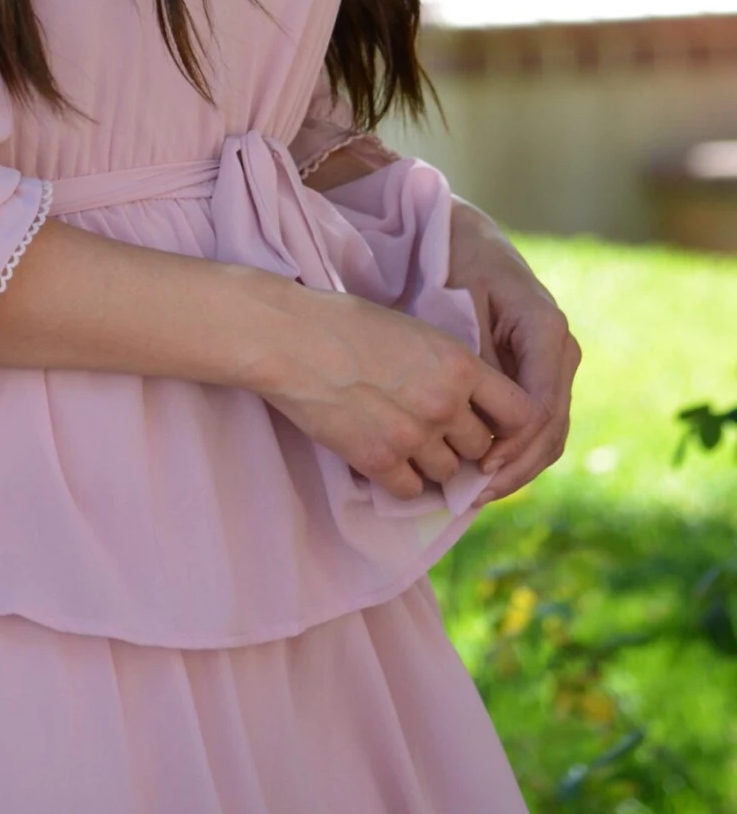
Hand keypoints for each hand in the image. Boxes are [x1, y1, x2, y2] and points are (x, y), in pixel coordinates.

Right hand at [251, 282, 547, 501]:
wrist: (289, 337)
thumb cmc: (346, 323)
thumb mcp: (415, 331)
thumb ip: (451, 368)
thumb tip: (474, 404)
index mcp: (459, 365)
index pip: (523, 413)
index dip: (512, 425)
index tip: (492, 424)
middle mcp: (444, 404)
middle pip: (483, 448)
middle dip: (465, 443)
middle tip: (435, 429)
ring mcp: (412, 436)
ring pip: (450, 473)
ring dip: (433, 462)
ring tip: (402, 435)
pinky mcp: (377, 460)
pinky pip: (412, 489)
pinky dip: (402, 479)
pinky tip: (382, 453)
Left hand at [446, 199, 580, 501]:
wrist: (465, 237)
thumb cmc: (455, 264)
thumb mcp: (458, 305)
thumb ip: (474, 362)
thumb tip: (483, 424)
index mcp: (547, 331)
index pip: (540, 411)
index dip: (511, 449)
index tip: (475, 471)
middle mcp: (561, 351)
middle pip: (551, 431)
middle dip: (514, 470)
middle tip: (470, 497)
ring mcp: (556, 364)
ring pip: (549, 435)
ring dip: (516, 468)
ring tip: (472, 494)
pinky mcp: (541, 373)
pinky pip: (537, 423)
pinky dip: (513, 451)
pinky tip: (479, 472)